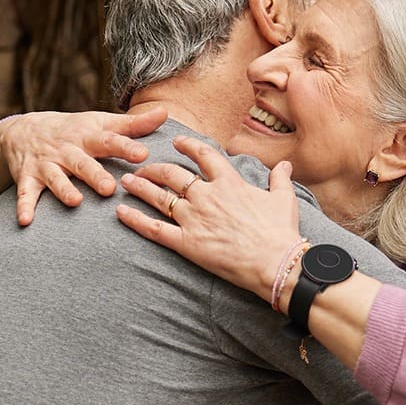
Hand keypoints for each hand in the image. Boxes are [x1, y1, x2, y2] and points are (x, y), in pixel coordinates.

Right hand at [0, 108, 166, 225]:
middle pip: (82, 162)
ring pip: (55, 177)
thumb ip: (133, 125)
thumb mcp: (100, 123)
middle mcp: (67, 150)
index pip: (109, 141)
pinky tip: (25, 221)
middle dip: (95, 174)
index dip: (126, 147)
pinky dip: (24, 206)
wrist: (23, 130)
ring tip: (75, 201)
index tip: (143, 154)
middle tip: (110, 188)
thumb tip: (166, 112)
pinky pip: (26, 193)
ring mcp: (46, 164)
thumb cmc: (74, 130)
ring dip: (63, 189)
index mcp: (88, 137)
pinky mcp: (28, 178)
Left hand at [115, 135, 302, 299]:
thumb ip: (280, 179)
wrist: (275, 262)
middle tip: (142, 168)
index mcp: (229, 182)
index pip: (203, 155)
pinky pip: (154, 228)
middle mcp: (206, 195)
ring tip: (126, 182)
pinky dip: (135, 219)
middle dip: (154, 168)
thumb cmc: (280, 231)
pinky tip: (120, 212)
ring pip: (159, 197)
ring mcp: (194, 219)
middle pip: (172, 174)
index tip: (177, 142)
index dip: (188, 146)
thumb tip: (284, 165)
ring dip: (140, 187)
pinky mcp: (186, 243)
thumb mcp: (284, 199)